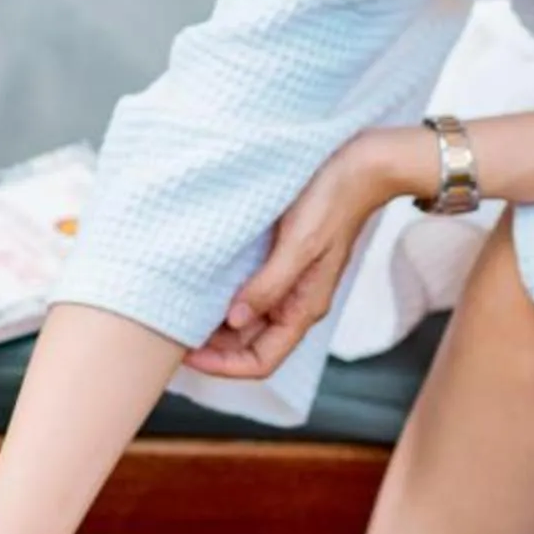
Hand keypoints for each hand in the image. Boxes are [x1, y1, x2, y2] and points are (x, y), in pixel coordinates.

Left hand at [182, 127, 425, 383]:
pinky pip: (253, 294)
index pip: (262, 361)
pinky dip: (226, 298)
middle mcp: (297, 303)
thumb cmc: (332, 203)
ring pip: (249, 323)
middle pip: (251, 346)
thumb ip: (268, 286)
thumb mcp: (298, 245)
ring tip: (182, 314)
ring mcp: (291, 284)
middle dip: (214, 349)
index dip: (223, 366)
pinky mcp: (285, 262)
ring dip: (217, 326)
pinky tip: (204, 286)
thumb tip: (234, 320)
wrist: (360, 167)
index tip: (186, 355)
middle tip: (173, 334)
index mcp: (305, 308)